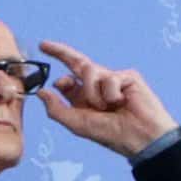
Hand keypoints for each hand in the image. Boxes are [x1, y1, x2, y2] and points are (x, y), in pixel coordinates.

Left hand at [32, 40, 176, 157]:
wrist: (139, 136)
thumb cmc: (110, 133)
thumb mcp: (76, 123)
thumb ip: (57, 108)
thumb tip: (40, 91)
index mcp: (83, 97)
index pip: (66, 80)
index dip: (57, 78)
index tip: (48, 79)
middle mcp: (96, 86)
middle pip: (77, 63)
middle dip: (60, 52)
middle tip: (43, 45)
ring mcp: (112, 79)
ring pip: (90, 70)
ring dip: (92, 92)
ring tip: (105, 107)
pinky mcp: (128, 76)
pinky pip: (109, 77)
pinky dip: (110, 94)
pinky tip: (121, 102)